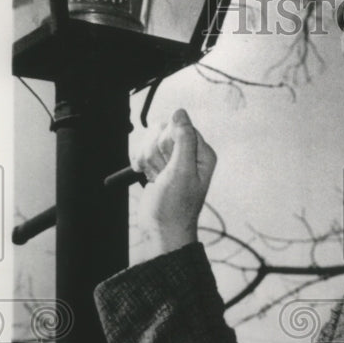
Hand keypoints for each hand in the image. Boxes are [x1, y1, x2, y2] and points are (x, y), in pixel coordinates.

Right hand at [131, 108, 216, 256]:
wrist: (161, 229)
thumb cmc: (175, 206)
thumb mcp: (182, 171)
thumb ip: (183, 140)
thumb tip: (180, 112)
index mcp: (202, 153)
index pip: (180, 127)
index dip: (169, 142)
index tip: (170, 163)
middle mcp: (189, 153)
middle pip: (163, 130)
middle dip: (157, 152)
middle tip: (163, 173)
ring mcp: (172, 159)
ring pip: (151, 140)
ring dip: (148, 159)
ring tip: (156, 178)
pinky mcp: (158, 165)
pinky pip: (143, 150)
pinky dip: (140, 163)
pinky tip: (147, 176)